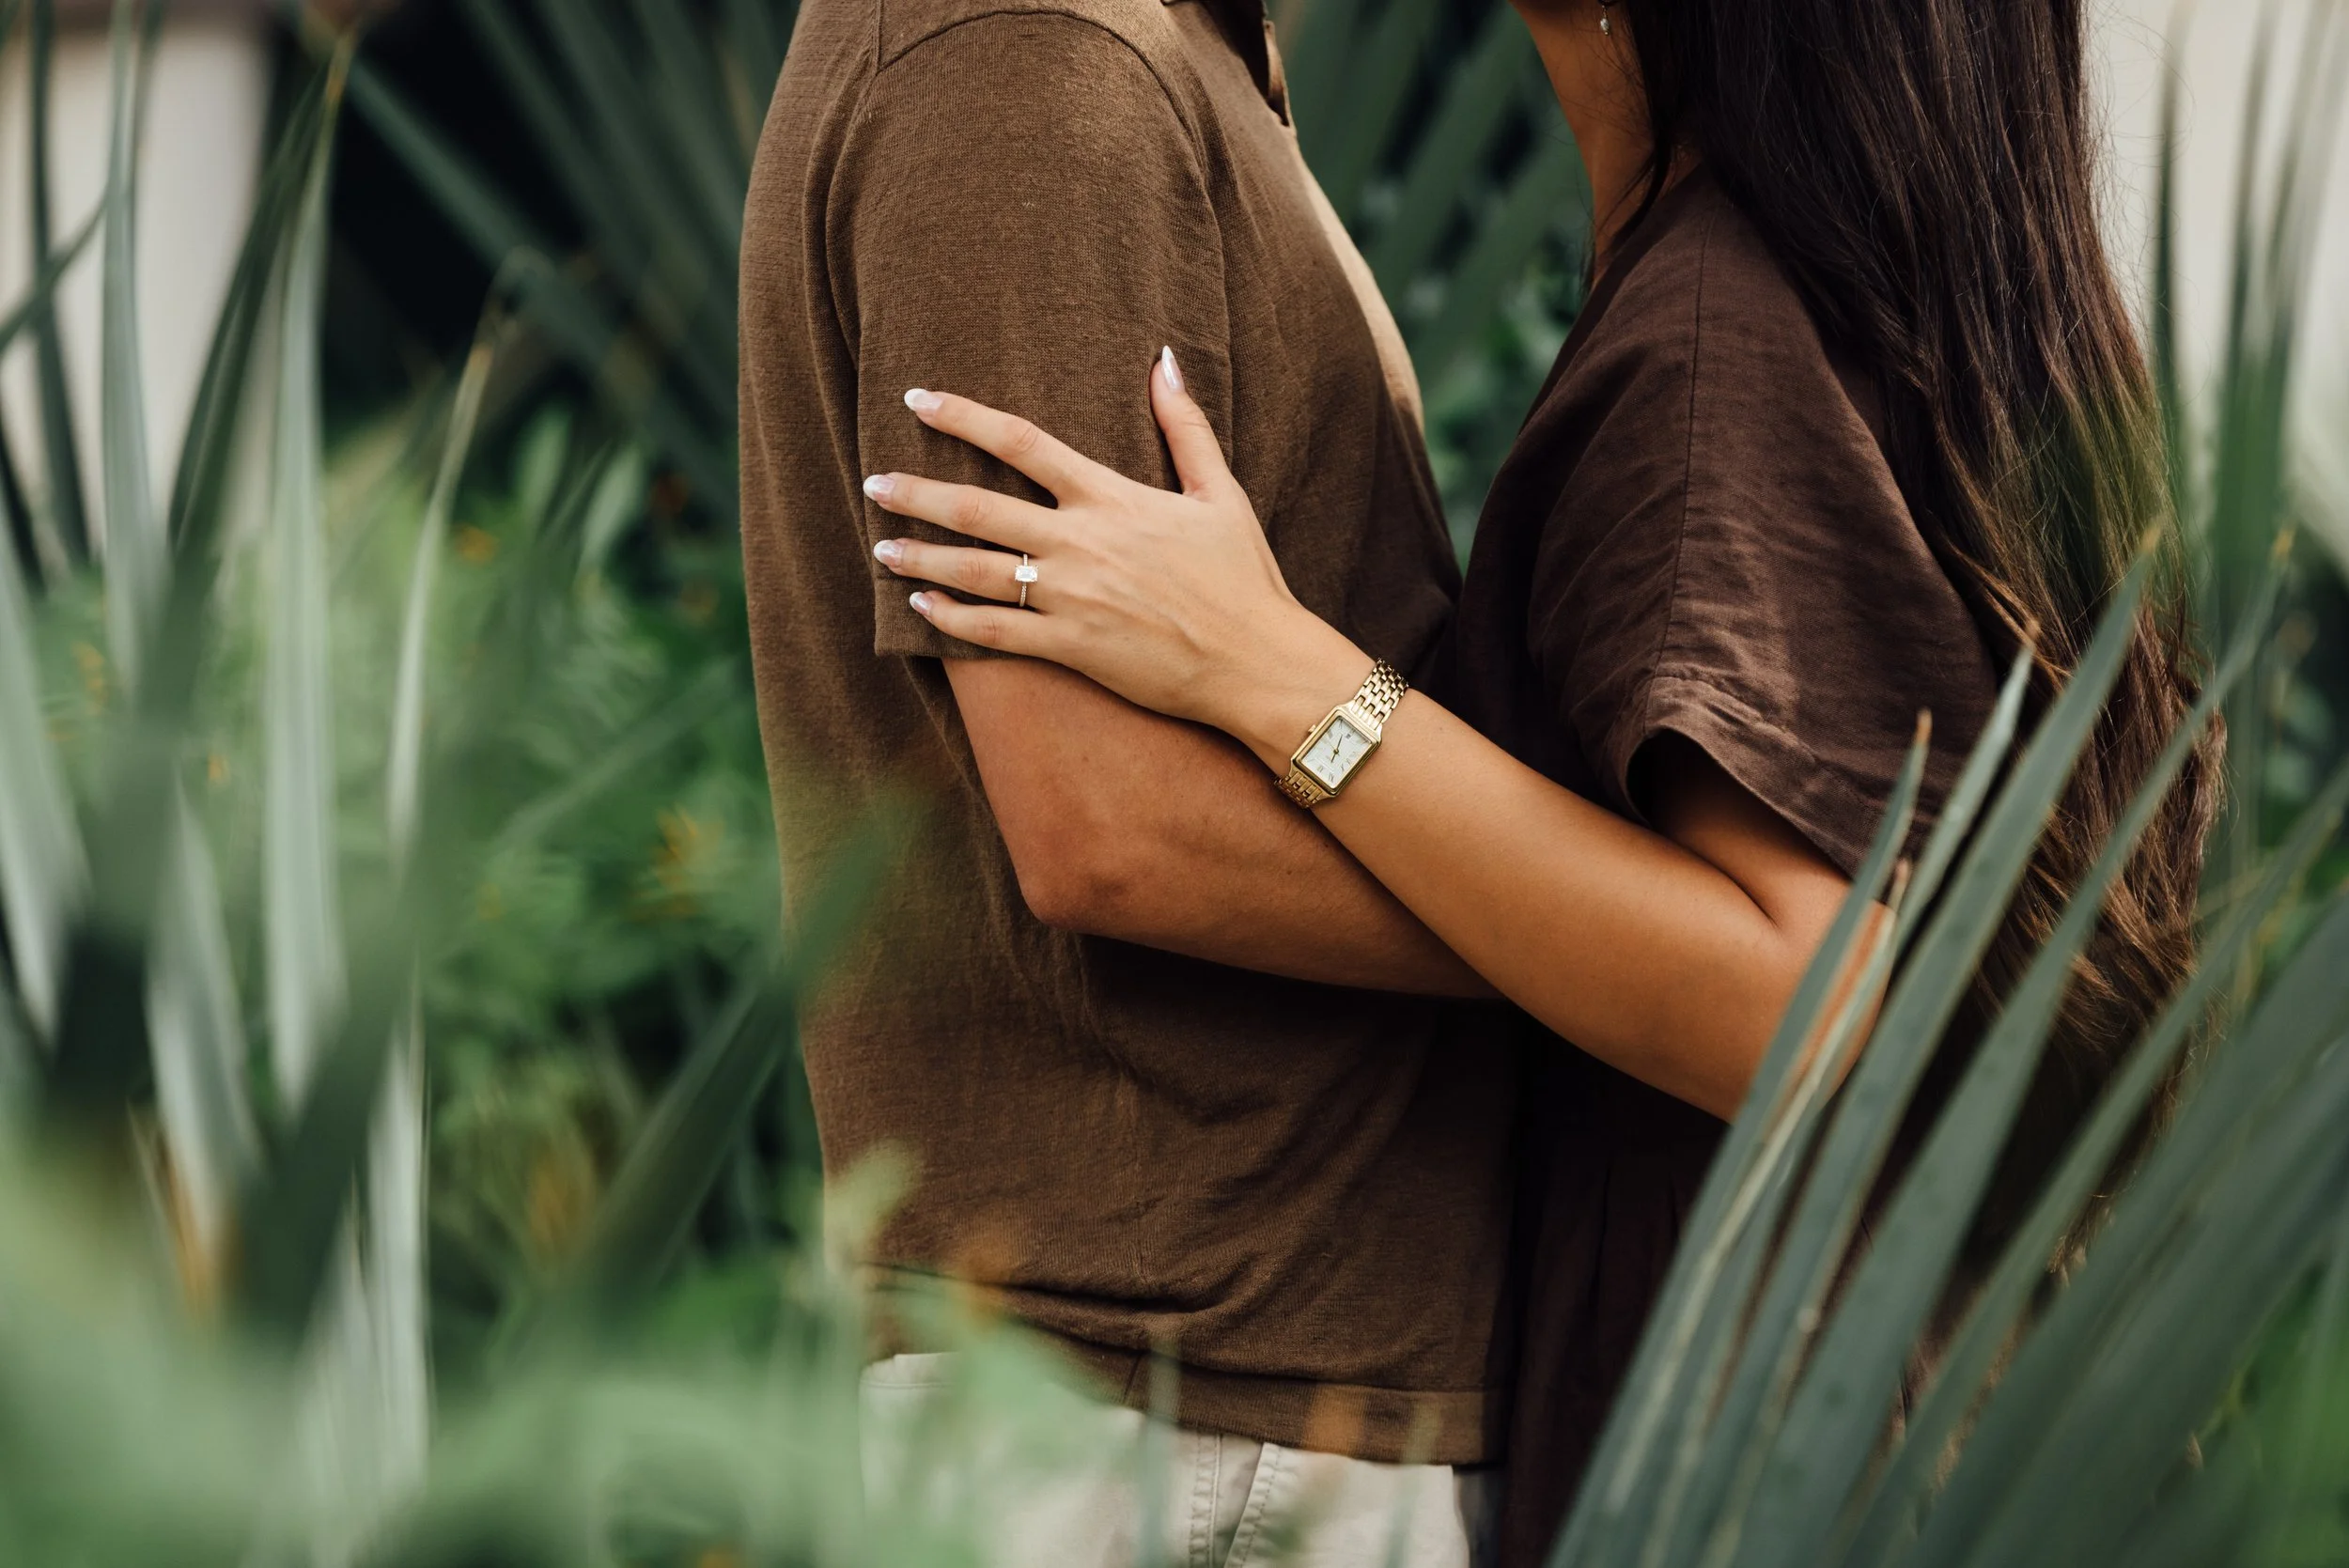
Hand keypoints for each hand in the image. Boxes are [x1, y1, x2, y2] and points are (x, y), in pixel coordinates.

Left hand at [864, 348, 1373, 767]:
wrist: (1257, 661)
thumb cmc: (1244, 578)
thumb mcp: (1220, 493)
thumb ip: (1184, 426)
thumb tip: (1164, 360)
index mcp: (1111, 497)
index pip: (1021, 441)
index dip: (963, 416)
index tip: (918, 400)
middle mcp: (1081, 542)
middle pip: (978, 507)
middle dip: (918, 493)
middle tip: (874, 482)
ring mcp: (1071, 597)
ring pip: (975, 571)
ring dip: (921, 558)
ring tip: (881, 548)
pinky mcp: (1071, 648)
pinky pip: (995, 633)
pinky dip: (952, 621)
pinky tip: (921, 609)